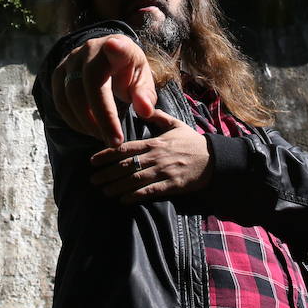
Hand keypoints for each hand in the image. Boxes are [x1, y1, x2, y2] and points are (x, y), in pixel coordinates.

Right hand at [49, 35, 158, 146]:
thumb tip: (145, 112)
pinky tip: (88, 130)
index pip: (116, 46)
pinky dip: (73, 120)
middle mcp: (91, 49)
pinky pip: (60, 100)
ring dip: (86, 122)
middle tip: (114, 140)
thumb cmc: (127, 71)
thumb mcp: (142, 80)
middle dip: (102, 116)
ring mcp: (71, 60)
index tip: (114, 46)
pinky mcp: (59, 73)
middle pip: (90, 82)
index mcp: (118, 46)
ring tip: (103, 137)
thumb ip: (145, 95)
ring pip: (71, 93)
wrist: (106, 60)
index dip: (115, 48)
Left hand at [88, 109, 211, 202]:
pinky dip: (135, 196)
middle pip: (126, 165)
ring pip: (135, 180)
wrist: (215, 159)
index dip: (107, 155)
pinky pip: (150, 191)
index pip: (125, 148)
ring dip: (117, 186)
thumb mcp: (176, 125)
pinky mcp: (172, 185)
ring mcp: (163, 171)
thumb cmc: (193, 142)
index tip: (93, 161)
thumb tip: (143, 108)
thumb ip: (158, 118)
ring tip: (104, 191)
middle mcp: (156, 157)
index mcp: (155, 143)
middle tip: (93, 180)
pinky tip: (123, 200)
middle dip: (107, 173)